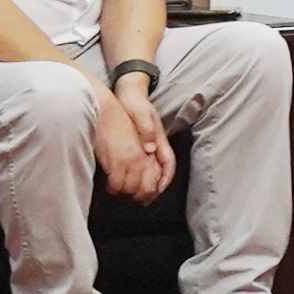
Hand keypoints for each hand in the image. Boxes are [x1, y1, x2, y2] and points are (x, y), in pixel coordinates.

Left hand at [95, 78, 176, 202]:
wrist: (127, 92)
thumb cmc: (135, 103)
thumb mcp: (141, 113)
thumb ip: (147, 129)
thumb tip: (149, 149)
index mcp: (160, 139)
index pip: (169, 162)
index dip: (166, 178)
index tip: (158, 190)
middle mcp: (155, 145)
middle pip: (160, 170)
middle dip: (155, 187)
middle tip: (145, 201)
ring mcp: (146, 146)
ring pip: (150, 169)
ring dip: (145, 184)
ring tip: (135, 197)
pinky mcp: (135, 145)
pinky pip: (138, 165)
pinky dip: (134, 176)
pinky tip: (124, 182)